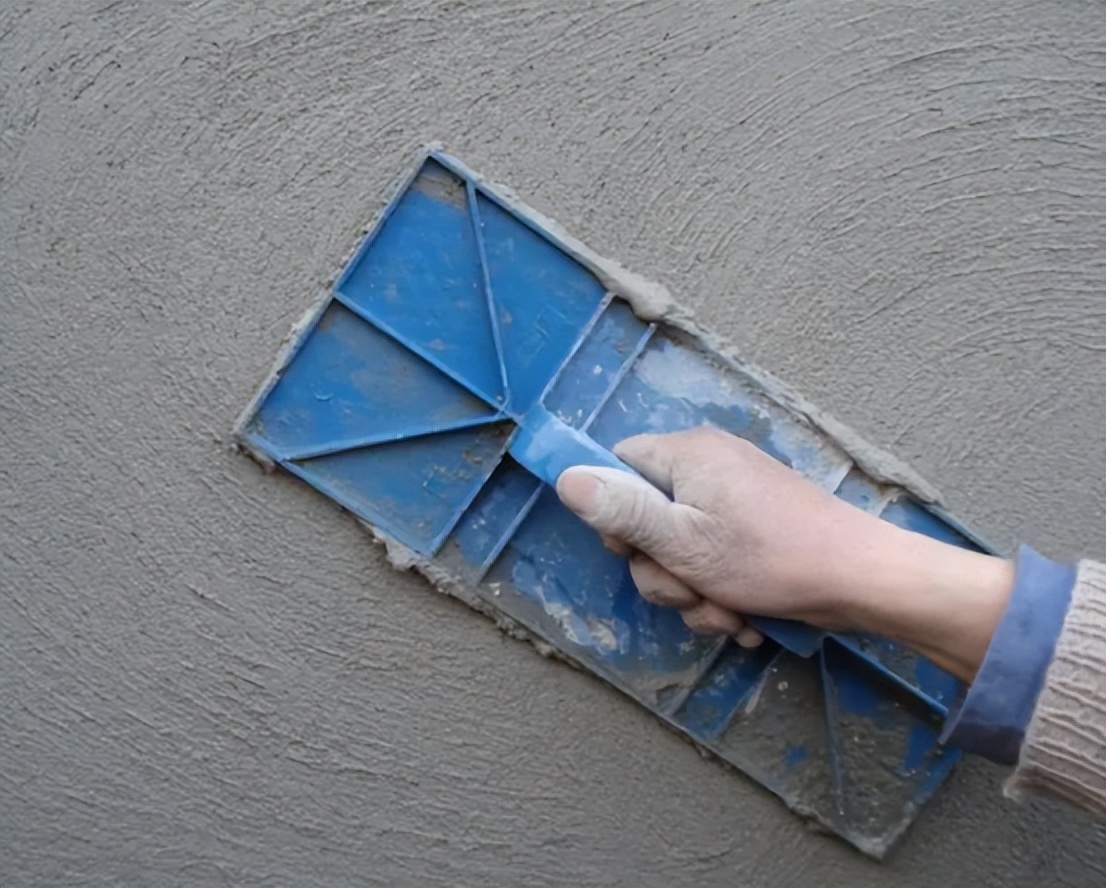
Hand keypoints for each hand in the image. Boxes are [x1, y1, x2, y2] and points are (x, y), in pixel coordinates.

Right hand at [555, 426, 1013, 680]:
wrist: (861, 581)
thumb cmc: (769, 558)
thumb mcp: (681, 541)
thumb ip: (621, 512)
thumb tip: (565, 478)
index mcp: (687, 454)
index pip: (619, 465)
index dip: (615, 514)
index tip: (635, 550)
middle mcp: (710, 466)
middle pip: (648, 518)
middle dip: (663, 571)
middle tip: (690, 592)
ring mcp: (736, 498)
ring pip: (682, 550)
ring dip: (694, 593)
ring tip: (727, 612)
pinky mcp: (758, 528)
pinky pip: (717, 559)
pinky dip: (723, 592)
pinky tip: (746, 616)